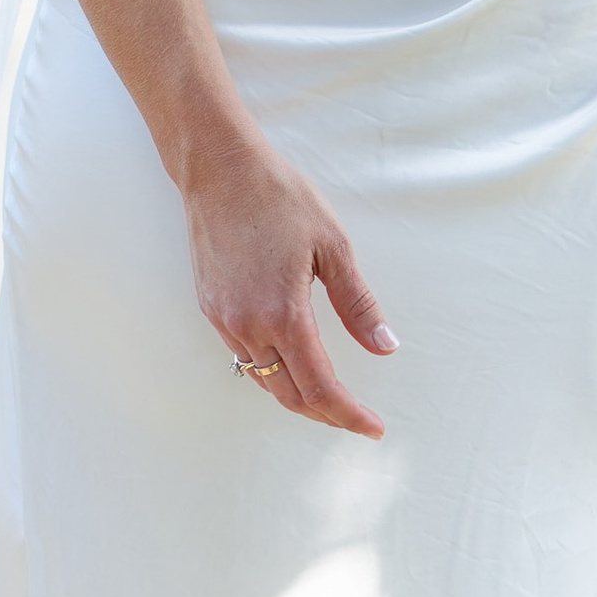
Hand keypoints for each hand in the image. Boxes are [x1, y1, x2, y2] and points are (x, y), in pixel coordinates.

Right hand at [182, 120, 397, 437]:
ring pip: (264, 381)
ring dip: (298, 396)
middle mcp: (247, 326)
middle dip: (326, 414)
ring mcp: (224, 320)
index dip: (348, 414)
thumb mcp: (332, 245)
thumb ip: (358, 303)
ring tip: (331, 397)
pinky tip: (293, 364)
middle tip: (358, 418)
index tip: (373, 427)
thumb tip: (385, 346)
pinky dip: (272, 372)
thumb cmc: (279, 197)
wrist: (218, 169)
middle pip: (289, 395)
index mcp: (283, 313)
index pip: (320, 386)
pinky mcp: (211, 309)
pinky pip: (244, 358)